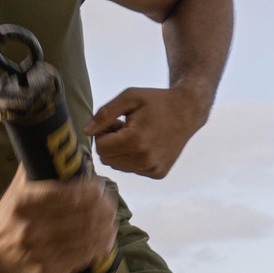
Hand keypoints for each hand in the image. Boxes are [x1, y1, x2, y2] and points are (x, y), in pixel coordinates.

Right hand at [0, 168, 116, 272]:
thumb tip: (72, 147)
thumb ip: (42, 165)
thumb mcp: (20, 185)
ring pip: (86, 240)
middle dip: (104, 210)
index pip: (70, 195)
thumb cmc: (11, 212)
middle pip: (83, 218)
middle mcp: (28, 229)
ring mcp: (37, 254)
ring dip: (105, 231)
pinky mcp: (45, 272)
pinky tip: (104, 242)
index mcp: (23, 202)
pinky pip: (80, 260)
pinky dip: (96, 250)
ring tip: (112, 223)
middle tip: (111, 205)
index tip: (100, 187)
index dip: (92, 190)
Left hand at [84, 86, 206, 178]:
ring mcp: (152, 169)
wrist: (188, 111)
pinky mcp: (158, 173)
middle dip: (110, 143)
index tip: (116, 122)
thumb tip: (85, 132)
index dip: (103, 133)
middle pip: (107, 159)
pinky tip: (145, 144)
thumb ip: (104, 114)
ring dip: (120, 151)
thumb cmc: (156, 101)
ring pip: (118, 166)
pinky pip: (132, 169)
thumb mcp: (129, 98)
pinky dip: (132, 158)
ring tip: (135, 134)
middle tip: (124, 127)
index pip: (100, 147)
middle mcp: (144, 160)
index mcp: (136, 141)